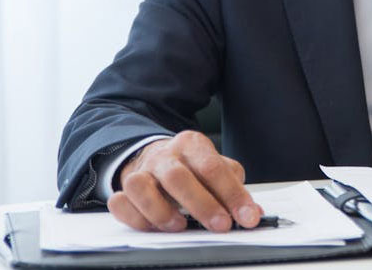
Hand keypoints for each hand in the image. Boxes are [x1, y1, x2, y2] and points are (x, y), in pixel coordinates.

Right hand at [108, 131, 262, 232]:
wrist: (155, 156)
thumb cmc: (191, 168)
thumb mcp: (215, 168)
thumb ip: (232, 187)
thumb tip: (251, 210)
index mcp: (192, 145)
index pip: (213, 167)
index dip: (233, 194)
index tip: (248, 216)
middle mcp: (165, 156)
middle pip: (179, 177)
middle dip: (202, 204)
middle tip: (221, 226)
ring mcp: (142, 171)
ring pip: (141, 187)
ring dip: (161, 211)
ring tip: (180, 226)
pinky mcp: (124, 188)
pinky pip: (120, 202)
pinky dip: (134, 217)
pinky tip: (152, 226)